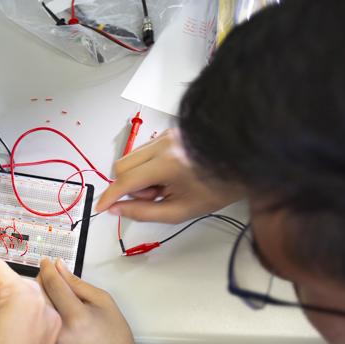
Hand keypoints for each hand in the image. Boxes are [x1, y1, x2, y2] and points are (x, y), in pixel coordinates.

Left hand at [38, 258, 154, 343]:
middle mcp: (59, 329)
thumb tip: (58, 267)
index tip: (46, 260)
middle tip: (48, 271)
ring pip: (36, 308)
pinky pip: (38, 320)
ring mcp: (50, 339)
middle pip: (39, 295)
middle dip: (40, 279)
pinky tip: (50, 304)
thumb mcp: (103, 301)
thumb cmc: (115, 334)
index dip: (47, 269)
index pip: (54, 285)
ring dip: (38, 293)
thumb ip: (78, 283)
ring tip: (51, 287)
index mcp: (76, 316)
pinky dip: (41, 307)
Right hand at [95, 129, 241, 223]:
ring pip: (131, 157)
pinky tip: (169, 174)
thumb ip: (143, 212)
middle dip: (129, 186)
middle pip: (121, 165)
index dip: (110, 196)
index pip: (125, 181)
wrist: (243, 164)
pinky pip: (144, 151)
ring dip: (139, 176)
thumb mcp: (180, 210)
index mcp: (168, 163)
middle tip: (153, 197)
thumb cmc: (217, 189)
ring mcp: (166, 133)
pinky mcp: (169, 131)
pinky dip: (148, 166)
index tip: (100, 207)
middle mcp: (164, 143)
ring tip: (165, 185)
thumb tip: (115, 209)